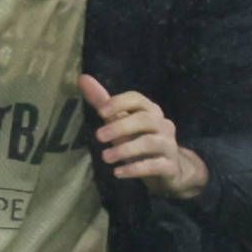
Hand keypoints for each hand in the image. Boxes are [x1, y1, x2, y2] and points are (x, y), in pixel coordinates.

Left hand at [84, 75, 206, 198]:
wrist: (169, 169)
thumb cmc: (139, 140)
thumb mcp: (121, 122)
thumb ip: (103, 103)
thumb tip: (82, 78)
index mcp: (151, 111)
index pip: (138, 99)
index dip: (120, 103)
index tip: (100, 112)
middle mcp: (163, 125)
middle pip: (145, 120)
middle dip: (120, 126)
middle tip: (98, 137)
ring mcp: (169, 145)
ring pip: (150, 143)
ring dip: (125, 149)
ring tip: (105, 157)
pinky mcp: (170, 167)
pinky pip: (155, 166)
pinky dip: (135, 169)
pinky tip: (118, 172)